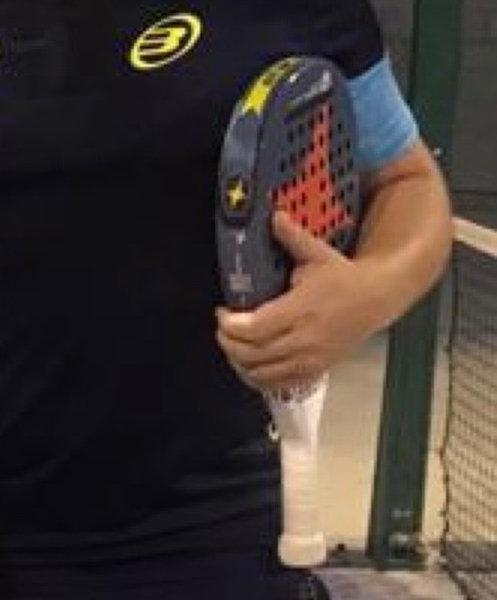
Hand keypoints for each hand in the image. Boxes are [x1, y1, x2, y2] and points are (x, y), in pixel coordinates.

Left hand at [216, 209, 377, 392]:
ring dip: (238, 361)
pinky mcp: (314, 370)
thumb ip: (292, 237)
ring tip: (232, 344)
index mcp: (300, 310)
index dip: (229, 324)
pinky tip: (248, 366)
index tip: (223, 312)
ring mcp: (308, 359)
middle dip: (227, 342)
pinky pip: (276, 384)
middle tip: (223, 328)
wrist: (377, 300)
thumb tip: (273, 216)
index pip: (254, 328)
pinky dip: (256, 378)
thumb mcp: (318, 254)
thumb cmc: (345, 277)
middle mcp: (303, 339)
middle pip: (251, 353)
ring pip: (260, 372)